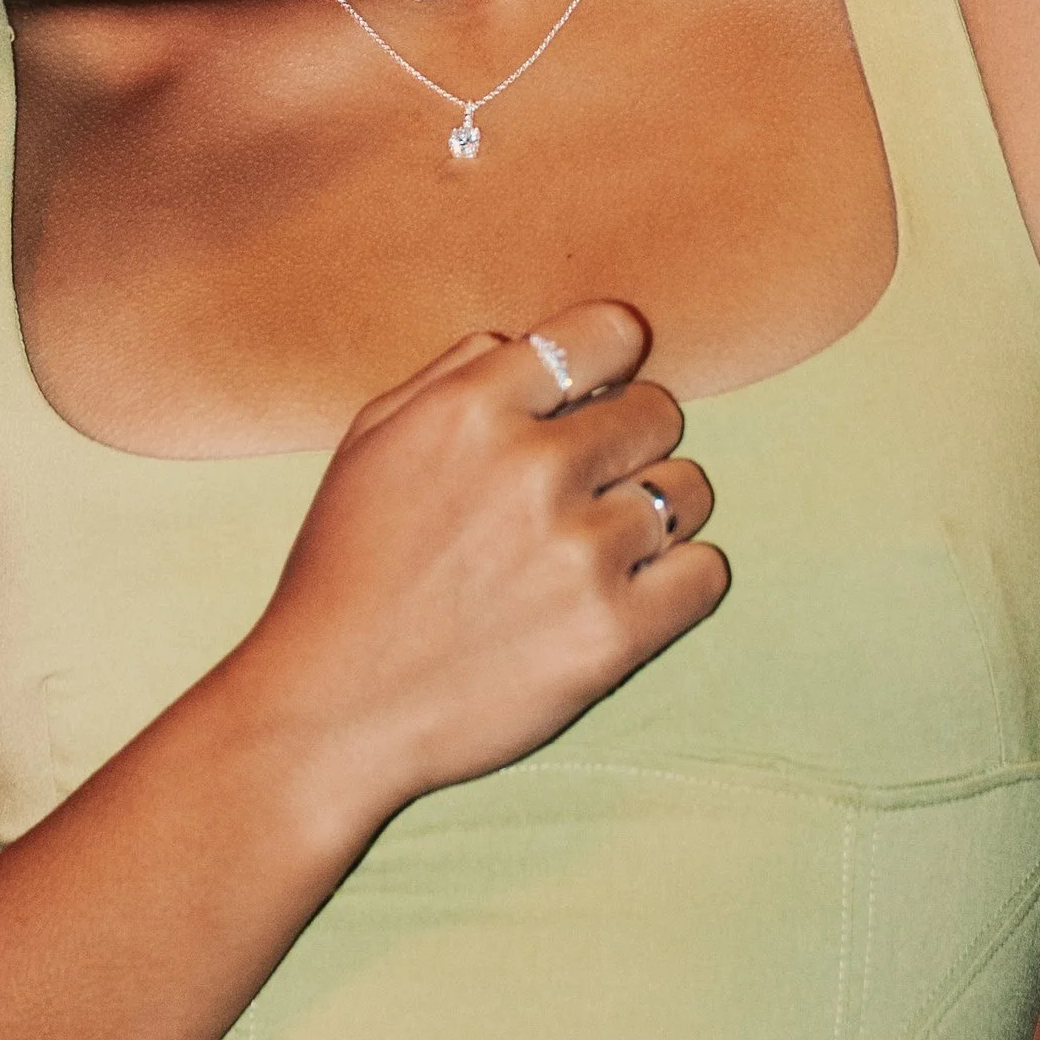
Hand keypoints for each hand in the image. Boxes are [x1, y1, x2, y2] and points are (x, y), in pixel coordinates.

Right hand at [231, 302, 726, 835]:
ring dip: (657, 512)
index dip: (612, 358)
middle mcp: (534, 466)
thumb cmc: (347, 568)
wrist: (332, 706)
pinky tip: (627, 593)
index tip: (598, 391)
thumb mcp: (372, 439)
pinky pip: (707, 572)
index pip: (605, 333)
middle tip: (584, 487)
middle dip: (630, 442)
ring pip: (689, 490)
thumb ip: (453, 375)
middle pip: (659, 412)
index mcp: (473, 407)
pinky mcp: (614, 633)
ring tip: (599, 547)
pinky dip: (680, 581)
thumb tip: (527, 343)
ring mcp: (580, 551)